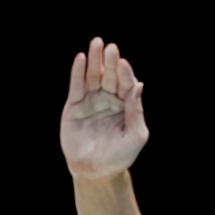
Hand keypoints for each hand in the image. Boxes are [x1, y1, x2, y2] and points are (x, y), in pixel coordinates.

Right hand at [61, 37, 147, 178]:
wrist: (96, 171)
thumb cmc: (120, 155)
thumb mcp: (135, 134)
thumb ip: (136, 110)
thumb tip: (139, 85)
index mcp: (126, 106)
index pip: (126, 85)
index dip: (125, 73)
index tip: (123, 62)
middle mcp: (109, 100)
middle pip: (110, 76)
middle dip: (110, 62)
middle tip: (110, 46)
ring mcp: (91, 102)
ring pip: (93, 77)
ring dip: (94, 61)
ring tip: (96, 43)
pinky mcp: (74, 107)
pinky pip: (76, 87)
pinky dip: (78, 73)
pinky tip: (80, 59)